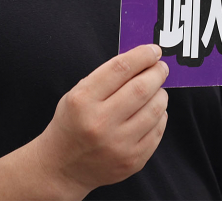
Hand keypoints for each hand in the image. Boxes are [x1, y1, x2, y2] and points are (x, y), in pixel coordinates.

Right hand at [32, 44, 168, 196]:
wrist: (60, 170)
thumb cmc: (72, 125)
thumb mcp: (77, 95)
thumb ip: (108, 76)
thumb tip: (145, 58)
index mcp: (82, 102)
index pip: (121, 68)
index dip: (143, 55)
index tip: (154, 51)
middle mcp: (99, 123)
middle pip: (142, 87)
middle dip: (157, 73)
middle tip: (160, 68)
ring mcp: (118, 145)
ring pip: (156, 108)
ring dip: (160, 94)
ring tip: (155, 91)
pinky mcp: (132, 161)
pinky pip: (158, 129)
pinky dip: (159, 116)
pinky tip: (150, 114)